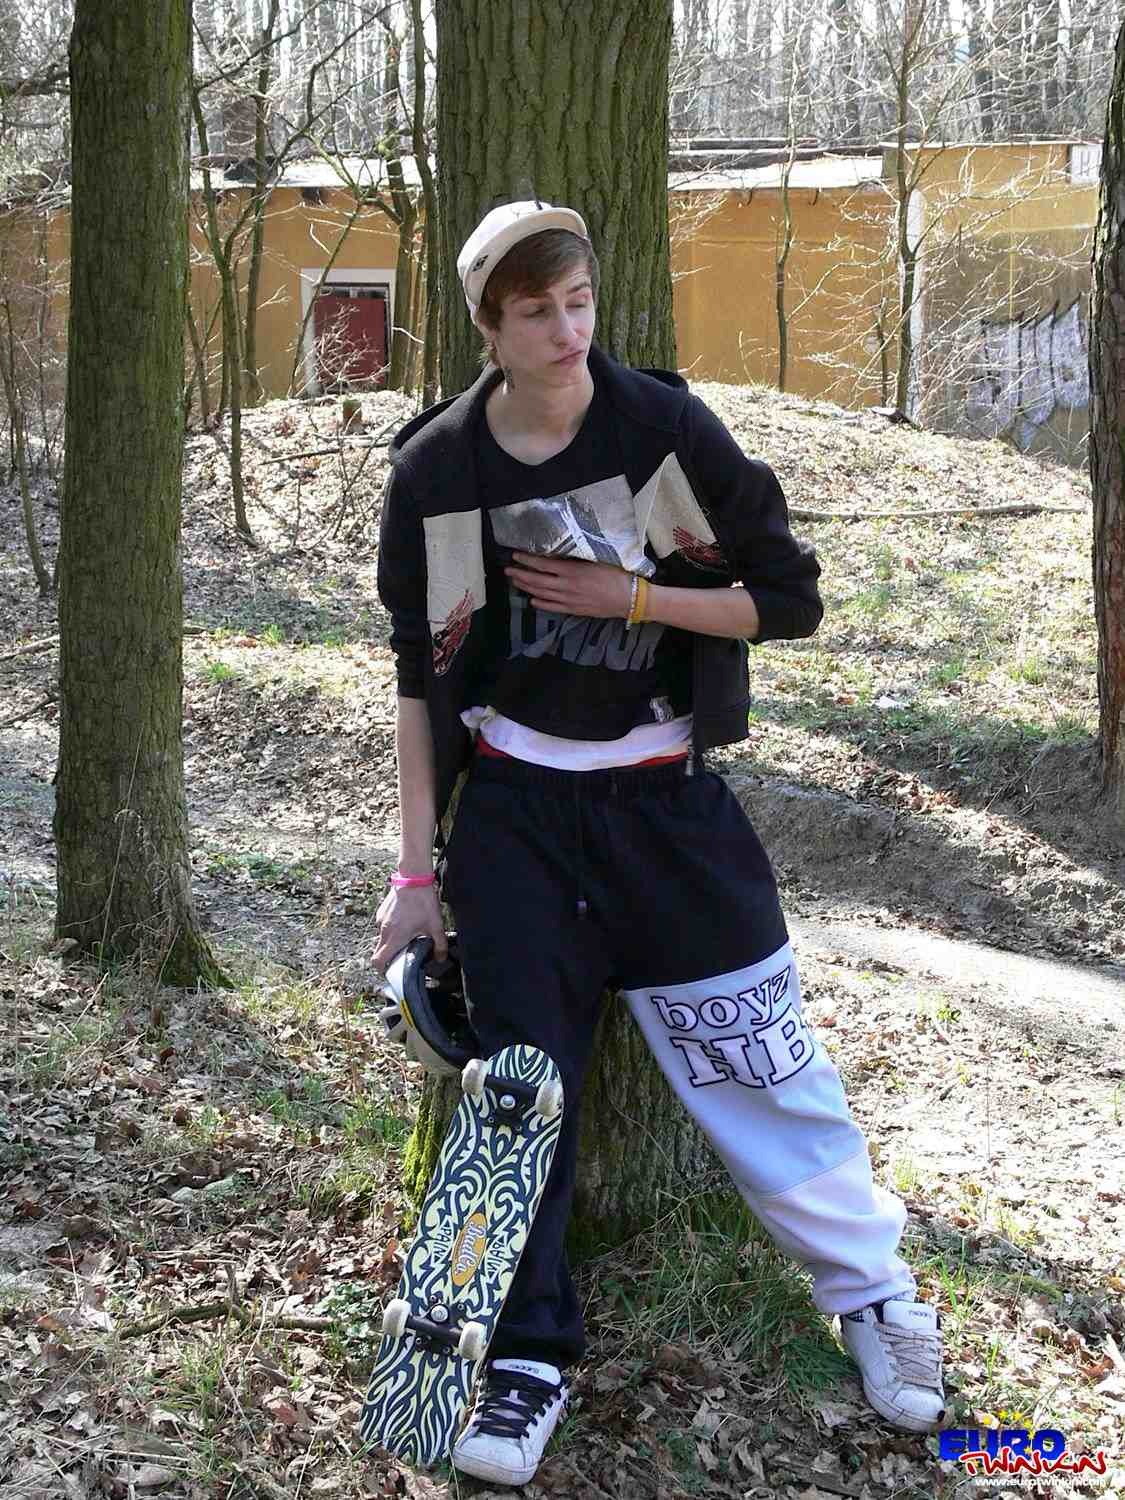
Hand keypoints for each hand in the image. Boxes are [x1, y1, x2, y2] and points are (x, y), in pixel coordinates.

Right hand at [372, 882, 446, 974]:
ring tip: (407, 937)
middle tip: (402, 956)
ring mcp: (380, 920)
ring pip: (381, 940)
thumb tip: (440, 959)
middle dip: (388, 959)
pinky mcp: (381, 912)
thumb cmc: (423, 902)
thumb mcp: (436, 926)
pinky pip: (382, 928)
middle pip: (378, 953)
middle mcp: (383, 930)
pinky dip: (390, 931)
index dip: (383, 970)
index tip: (393, 971)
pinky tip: (404, 924)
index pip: (378, 962)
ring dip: (390, 943)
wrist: (413, 878)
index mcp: (395, 937)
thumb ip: (439, 945)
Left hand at [505, 552, 633, 618]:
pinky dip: (541, 604)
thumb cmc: (617, 575)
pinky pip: (553, 607)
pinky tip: (533, 601)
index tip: (516, 556)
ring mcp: (569, 599)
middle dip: (520, 574)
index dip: (527, 560)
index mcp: (572, 571)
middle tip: (508, 570)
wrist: (629, 598)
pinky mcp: (575, 610)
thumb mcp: (597, 560)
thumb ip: (577, 559)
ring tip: (516, 582)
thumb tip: (562, 553)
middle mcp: (567, 586)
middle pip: (537, 580)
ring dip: (527, 588)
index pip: (543, 564)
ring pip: (542, 594)